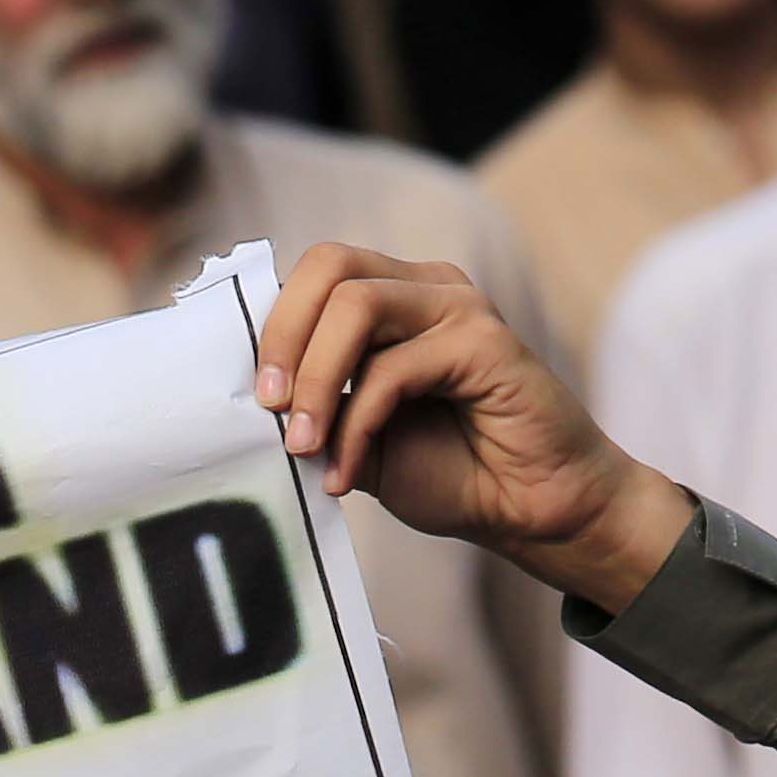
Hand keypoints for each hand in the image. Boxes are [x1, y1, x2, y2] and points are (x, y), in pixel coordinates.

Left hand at [251, 244, 692, 616]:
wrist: (532, 511)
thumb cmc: (454, 473)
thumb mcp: (358, 440)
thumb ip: (313, 408)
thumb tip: (247, 399)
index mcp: (392, 298)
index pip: (313, 275)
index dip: (269, 325)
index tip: (244, 395)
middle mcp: (424, 288)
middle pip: (328, 264)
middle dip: (282, 336)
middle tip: (265, 408)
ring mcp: (457, 307)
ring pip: (355, 306)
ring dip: (315, 380)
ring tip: (302, 447)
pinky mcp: (484, 341)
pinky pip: (393, 367)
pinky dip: (357, 424)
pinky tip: (348, 472)